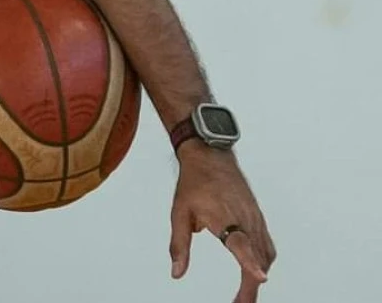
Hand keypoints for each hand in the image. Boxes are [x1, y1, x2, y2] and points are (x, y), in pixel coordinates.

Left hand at [169, 144, 275, 301]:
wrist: (210, 155)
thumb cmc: (194, 182)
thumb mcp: (179, 212)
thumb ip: (179, 245)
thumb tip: (177, 273)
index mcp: (224, 216)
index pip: (240, 242)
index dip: (250, 262)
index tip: (259, 278)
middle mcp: (244, 218)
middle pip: (256, 257)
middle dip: (251, 286)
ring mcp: (255, 218)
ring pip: (265, 254)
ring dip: (258, 276)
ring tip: (245, 296)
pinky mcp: (258, 217)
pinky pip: (267, 245)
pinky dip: (264, 261)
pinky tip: (256, 271)